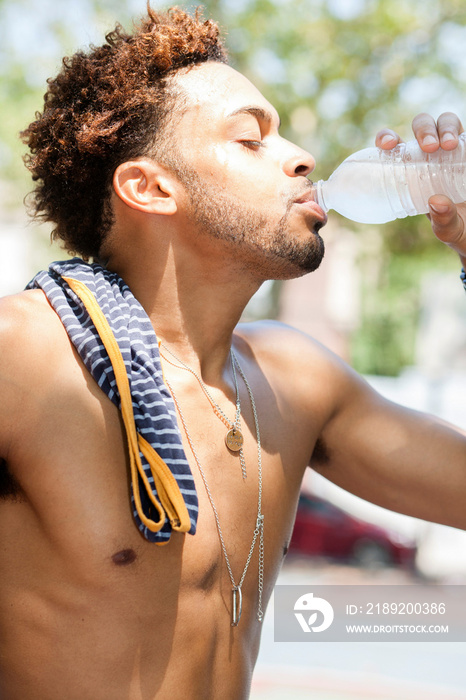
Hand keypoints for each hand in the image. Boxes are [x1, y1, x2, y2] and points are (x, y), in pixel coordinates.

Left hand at [375, 112, 465, 264]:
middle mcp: (430, 154)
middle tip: (430, 148)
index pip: (394, 146)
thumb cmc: (457, 227)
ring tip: (449, 145)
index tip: (388, 145)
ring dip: (446, 127)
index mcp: (411, 170)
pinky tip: (464, 143)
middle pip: (421, 125)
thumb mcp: (449, 230)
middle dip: (423, 130)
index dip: (386, 137)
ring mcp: (451, 148)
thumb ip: (444, 222)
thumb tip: (436, 202)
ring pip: (445, 122)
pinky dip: (464, 134)